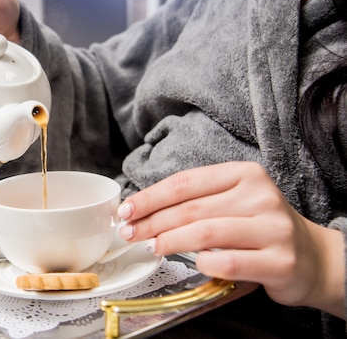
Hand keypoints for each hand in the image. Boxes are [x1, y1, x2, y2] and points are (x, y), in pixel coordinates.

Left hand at [117, 161, 344, 317]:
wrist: (311, 257)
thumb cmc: (259, 226)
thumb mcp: (232, 201)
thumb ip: (196, 200)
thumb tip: (142, 209)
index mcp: (245, 174)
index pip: (186, 182)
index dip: (150, 197)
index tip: (126, 209)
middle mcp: (261, 196)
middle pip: (191, 208)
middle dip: (152, 222)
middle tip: (129, 233)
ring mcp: (273, 228)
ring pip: (205, 233)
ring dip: (170, 241)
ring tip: (152, 246)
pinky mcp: (279, 261)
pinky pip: (227, 262)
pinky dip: (203, 263)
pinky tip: (194, 263)